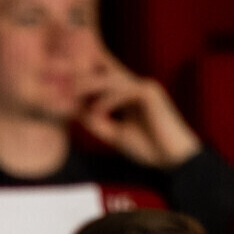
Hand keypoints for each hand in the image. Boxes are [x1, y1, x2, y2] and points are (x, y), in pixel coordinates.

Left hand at [71, 59, 201, 169]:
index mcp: (129, 94)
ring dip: (89, 87)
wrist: (173, 160)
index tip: (62, 85)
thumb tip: (77, 111)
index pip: (105, 77)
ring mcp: (145, 87)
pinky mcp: (151, 94)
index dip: (84, 76)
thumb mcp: (115, 134)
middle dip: (81, 76)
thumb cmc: (149, 148)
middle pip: (105, 73)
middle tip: (59, 83)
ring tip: (71, 95)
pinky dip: (107, 101)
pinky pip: (123, 91)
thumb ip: (98, 122)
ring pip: (111, 79)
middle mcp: (137, 86)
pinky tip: (96, 111)